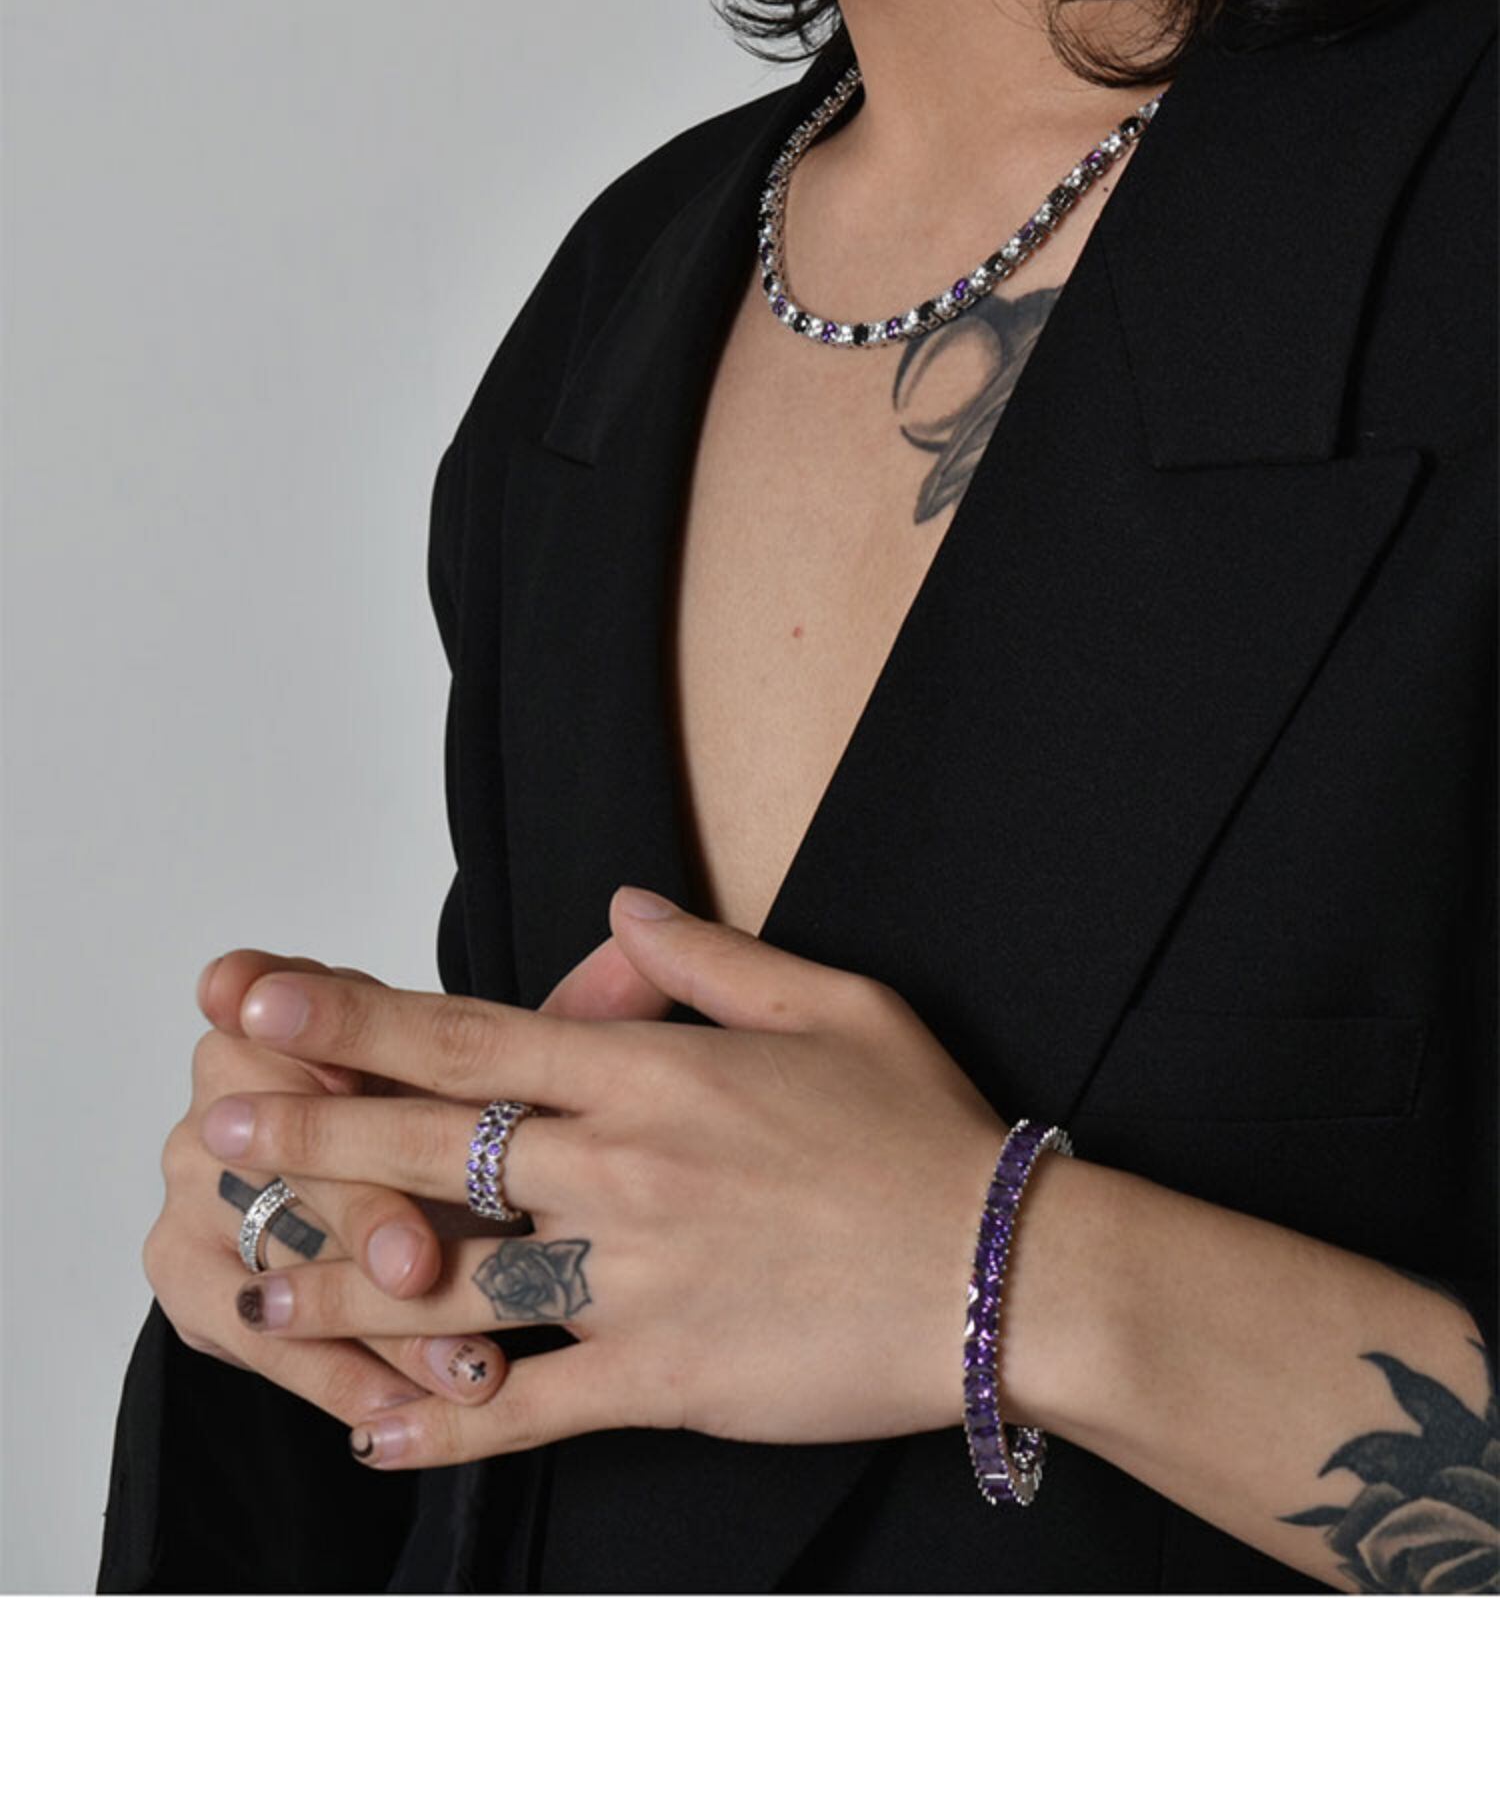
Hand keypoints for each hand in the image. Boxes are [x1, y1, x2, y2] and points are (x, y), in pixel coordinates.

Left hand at [199, 888, 1008, 1468]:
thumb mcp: (833, 1001)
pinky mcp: (666, 1376)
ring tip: (256, 1282)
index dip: (358, 1017)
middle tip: (223, 1129)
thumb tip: (619, 909)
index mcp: (655, 1070)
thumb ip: (709, 956)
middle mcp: (625, 1166)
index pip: (474, 1036)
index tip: (267, 1000)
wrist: (1003, 1270)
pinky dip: (447, 1419)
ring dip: (347, 1282)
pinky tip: (376, 1426)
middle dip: (315, 1132)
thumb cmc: (925, 1134)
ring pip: (457, 1279)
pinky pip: (532, 1405)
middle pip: (434, 1145)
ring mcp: (638, 1276)